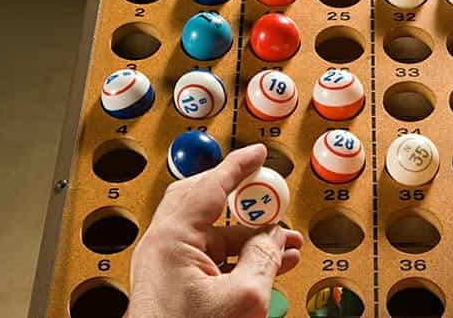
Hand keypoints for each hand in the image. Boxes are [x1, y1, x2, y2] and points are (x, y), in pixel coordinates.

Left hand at [128, 144, 302, 317]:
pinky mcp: (177, 284)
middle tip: (273, 197)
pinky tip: (271, 263)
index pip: (209, 187)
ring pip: (215, 234)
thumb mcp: (242, 298)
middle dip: (246, 202)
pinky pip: (213, 257)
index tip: (257, 153)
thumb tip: (275, 238)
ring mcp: (169, 266)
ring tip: (287, 242)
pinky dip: (242, 256)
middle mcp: (164, 247)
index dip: (238, 167)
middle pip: (208, 204)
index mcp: (172, 240)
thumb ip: (263, 259)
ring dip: (252, 235)